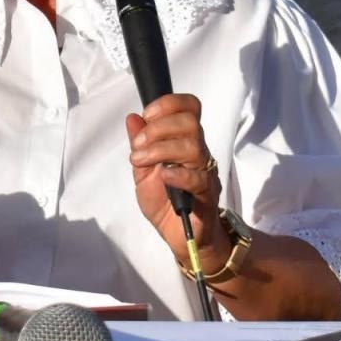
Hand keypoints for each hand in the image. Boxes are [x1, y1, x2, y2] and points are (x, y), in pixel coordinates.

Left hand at [126, 94, 224, 264]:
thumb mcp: (143, 171)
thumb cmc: (164, 201)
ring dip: (161, 149)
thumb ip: (139, 145)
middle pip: (190, 123)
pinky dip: (178, 174)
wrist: (180, 236)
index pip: (190, 108)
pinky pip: (198, 179)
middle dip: (159, 128)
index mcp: (184, 141)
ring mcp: (205, 173)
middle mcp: (199, 153)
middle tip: (138, 146)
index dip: (168, 104)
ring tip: (141, 161)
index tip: (146, 115)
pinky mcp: (207, 196)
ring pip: (194, 146)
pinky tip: (163, 177)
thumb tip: (133, 117)